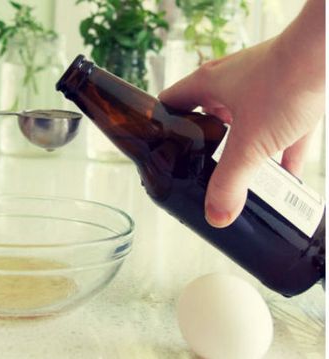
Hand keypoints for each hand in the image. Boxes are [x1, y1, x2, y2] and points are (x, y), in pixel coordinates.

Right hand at [159, 0, 324, 227]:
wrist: (328, 53)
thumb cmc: (285, 81)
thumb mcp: (249, 143)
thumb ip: (230, 182)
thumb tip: (216, 214)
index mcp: (208, 85)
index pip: (171, 102)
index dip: (162, 124)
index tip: (161, 147)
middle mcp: (230, 80)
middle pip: (206, 112)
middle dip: (204, 140)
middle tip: (199, 164)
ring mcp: (261, 83)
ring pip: (243, 119)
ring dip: (242, 144)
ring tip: (241, 172)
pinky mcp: (291, 89)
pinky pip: (280, 125)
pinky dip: (280, 148)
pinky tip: (285, 173)